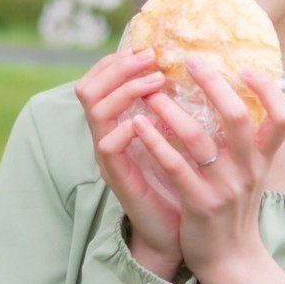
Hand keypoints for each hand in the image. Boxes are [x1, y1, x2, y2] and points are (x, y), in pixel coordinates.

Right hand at [74, 49, 181, 278]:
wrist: (178, 234)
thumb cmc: (181, 185)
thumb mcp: (178, 140)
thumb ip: (176, 110)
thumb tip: (197, 73)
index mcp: (119, 125)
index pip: (98, 81)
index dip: (116, 61)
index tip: (147, 49)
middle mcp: (108, 137)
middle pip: (87, 89)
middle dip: (119, 67)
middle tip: (151, 57)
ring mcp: (109, 158)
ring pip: (95, 110)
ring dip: (125, 89)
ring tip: (157, 80)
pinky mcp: (118, 178)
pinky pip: (107, 145)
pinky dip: (127, 127)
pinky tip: (150, 122)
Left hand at [130, 55, 284, 283]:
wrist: (231, 261)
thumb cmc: (235, 211)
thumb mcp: (251, 175)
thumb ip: (249, 143)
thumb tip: (239, 99)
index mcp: (263, 160)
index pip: (284, 118)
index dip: (269, 90)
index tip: (246, 67)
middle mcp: (248, 171)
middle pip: (236, 117)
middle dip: (212, 84)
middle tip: (190, 61)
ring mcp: (224, 188)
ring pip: (197, 138)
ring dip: (170, 110)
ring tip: (150, 92)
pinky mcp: (199, 204)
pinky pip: (174, 167)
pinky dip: (155, 142)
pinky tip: (137, 126)